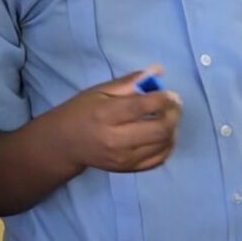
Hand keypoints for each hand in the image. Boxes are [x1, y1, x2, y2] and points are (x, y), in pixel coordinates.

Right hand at [52, 66, 181, 173]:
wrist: (66, 144)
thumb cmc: (83, 112)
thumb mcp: (100, 91)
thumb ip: (130, 82)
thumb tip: (158, 71)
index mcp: (106, 115)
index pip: (143, 106)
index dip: (163, 99)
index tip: (170, 94)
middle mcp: (116, 140)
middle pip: (159, 129)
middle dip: (174, 115)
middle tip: (175, 106)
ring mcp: (124, 158)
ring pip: (163, 145)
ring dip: (173, 129)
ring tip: (170, 118)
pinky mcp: (129, 170)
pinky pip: (159, 160)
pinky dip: (168, 146)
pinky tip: (165, 135)